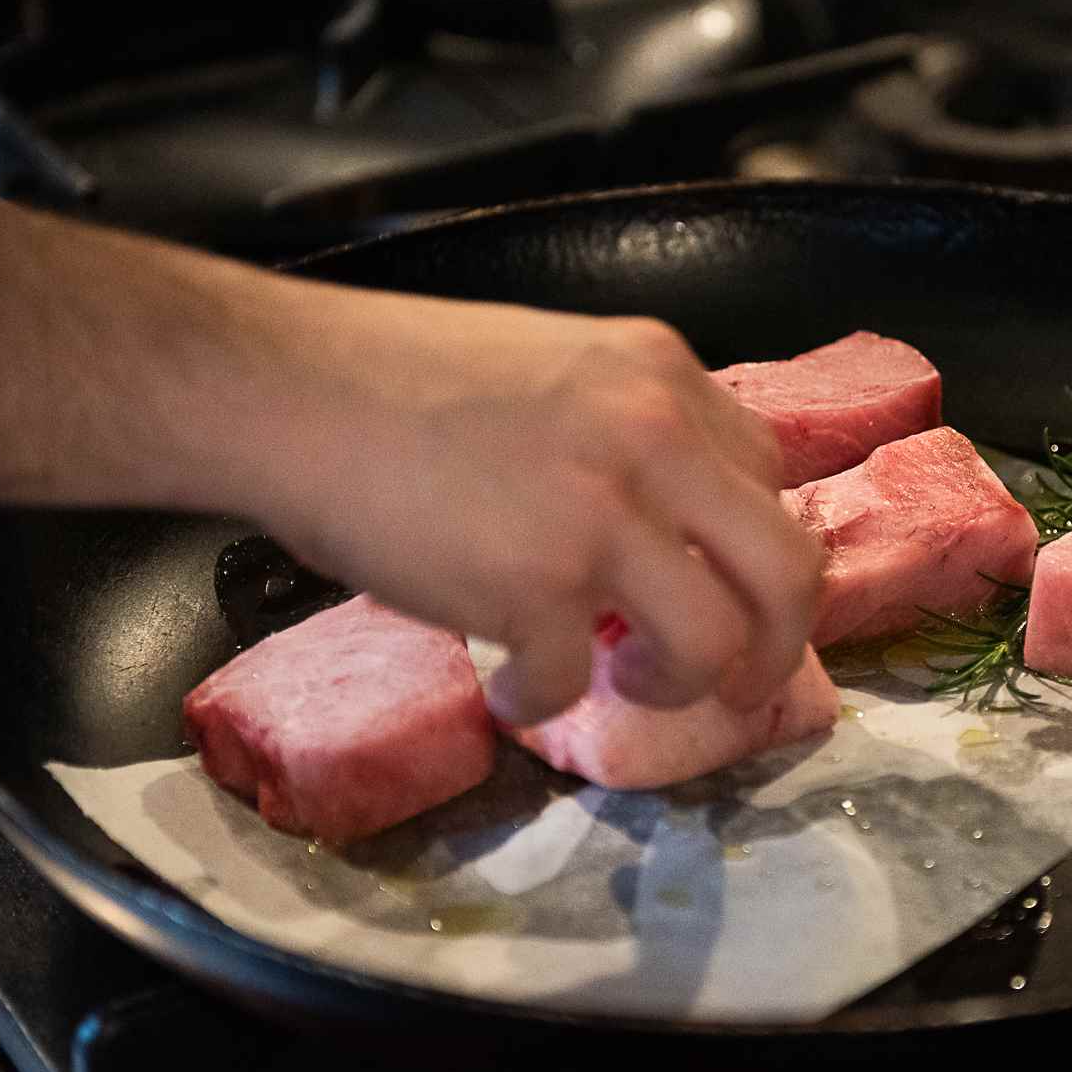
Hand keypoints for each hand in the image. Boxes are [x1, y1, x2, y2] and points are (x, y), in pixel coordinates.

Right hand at [246, 287, 821, 723]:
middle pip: (787, 568)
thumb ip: (628, 429)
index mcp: (662, 375)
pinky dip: (543, 705)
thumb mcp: (556, 367)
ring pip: (713, 642)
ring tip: (624, 682)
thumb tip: (670, 524)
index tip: (727, 587)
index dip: (752, 547)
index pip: (769, 476)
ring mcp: (600, 514)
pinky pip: (575, 683)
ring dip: (678, 684)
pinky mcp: (533, 585)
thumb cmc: (396, 377)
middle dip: (781, 645)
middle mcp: (655, 438)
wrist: (283, 387)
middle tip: (744, 682)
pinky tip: (510, 688)